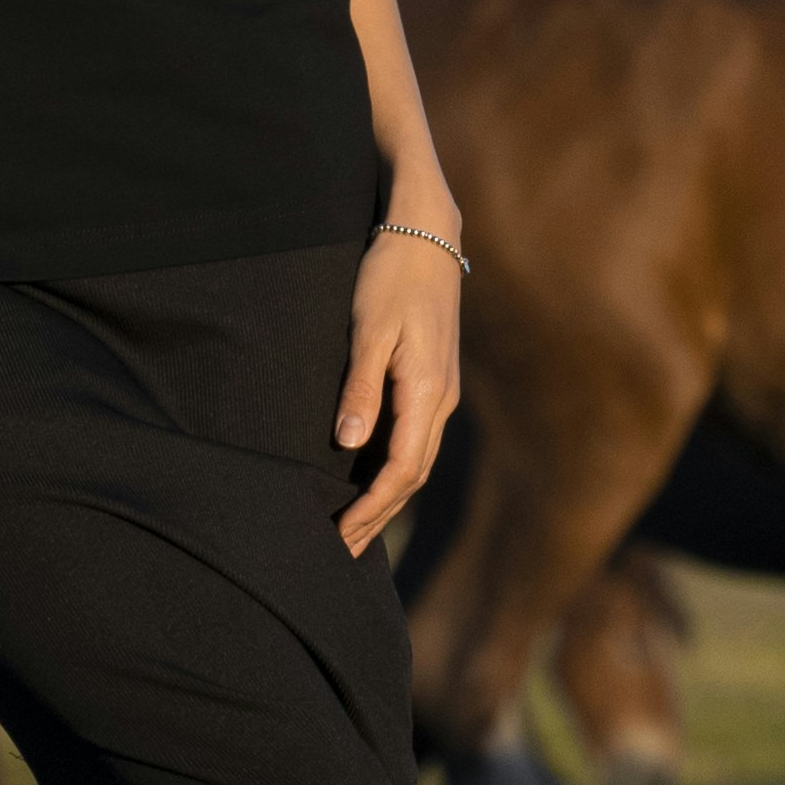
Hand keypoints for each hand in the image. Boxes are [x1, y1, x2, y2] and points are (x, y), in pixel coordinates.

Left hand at [328, 225, 459, 554]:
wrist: (427, 232)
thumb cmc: (391, 276)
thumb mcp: (368, 330)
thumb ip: (360, 389)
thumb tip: (347, 445)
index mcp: (427, 392)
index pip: (401, 470)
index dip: (371, 509)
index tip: (341, 535)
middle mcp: (442, 400)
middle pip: (412, 476)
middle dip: (378, 517)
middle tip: (342, 551)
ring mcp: (442, 391)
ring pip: (417, 461)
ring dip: (387, 499)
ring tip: (356, 530)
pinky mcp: (434, 381)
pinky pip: (416, 440)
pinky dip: (395, 471)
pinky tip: (374, 479)